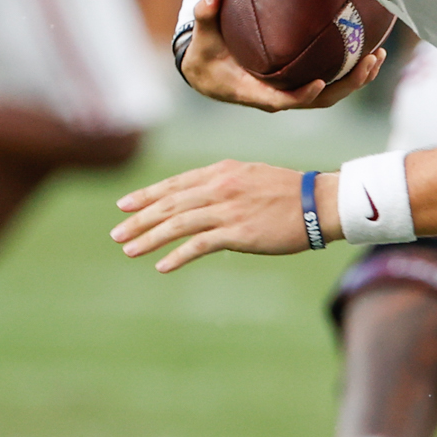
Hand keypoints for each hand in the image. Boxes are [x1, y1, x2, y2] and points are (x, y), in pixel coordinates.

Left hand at [111, 158, 313, 269]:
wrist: (319, 203)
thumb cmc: (290, 192)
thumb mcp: (251, 176)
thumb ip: (224, 185)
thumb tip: (201, 201)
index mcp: (221, 171)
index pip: (174, 184)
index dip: (146, 195)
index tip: (124, 206)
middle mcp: (219, 187)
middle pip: (169, 204)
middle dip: (139, 219)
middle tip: (116, 233)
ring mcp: (227, 209)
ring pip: (177, 224)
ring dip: (149, 238)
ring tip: (128, 249)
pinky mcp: (238, 232)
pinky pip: (198, 245)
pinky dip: (177, 255)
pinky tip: (161, 265)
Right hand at [176, 0, 389, 110]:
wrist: (207, 73)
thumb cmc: (205, 54)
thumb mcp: (201, 36)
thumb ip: (206, 14)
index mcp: (254, 92)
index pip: (283, 100)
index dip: (302, 95)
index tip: (321, 83)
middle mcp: (278, 97)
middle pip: (319, 100)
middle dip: (347, 85)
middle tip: (368, 61)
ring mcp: (292, 92)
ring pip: (330, 94)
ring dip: (356, 79)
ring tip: (378, 56)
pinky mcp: (300, 84)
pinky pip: (331, 84)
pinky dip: (350, 72)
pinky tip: (369, 52)